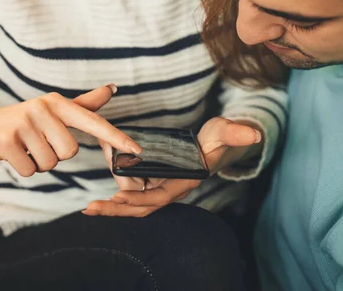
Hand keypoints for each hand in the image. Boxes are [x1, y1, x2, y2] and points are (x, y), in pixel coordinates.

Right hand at [0, 85, 140, 176]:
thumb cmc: (24, 120)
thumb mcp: (53, 109)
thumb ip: (84, 104)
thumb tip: (112, 89)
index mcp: (58, 103)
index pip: (93, 121)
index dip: (116, 137)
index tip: (137, 149)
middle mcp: (43, 108)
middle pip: (70, 151)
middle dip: (55, 154)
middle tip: (38, 142)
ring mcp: (24, 124)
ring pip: (51, 163)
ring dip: (39, 162)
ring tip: (26, 146)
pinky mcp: (7, 141)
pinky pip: (31, 171)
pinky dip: (24, 168)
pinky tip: (14, 154)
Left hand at [83, 116, 260, 217]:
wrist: (216, 145)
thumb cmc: (219, 139)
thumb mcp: (225, 132)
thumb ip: (236, 132)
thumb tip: (253, 133)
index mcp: (184, 181)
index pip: (159, 196)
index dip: (139, 198)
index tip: (118, 198)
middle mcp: (172, 188)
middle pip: (142, 206)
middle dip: (117, 211)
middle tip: (91, 210)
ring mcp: (162, 186)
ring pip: (135, 202)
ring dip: (113, 207)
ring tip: (89, 209)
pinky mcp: (156, 180)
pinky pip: (134, 192)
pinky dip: (118, 195)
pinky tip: (102, 196)